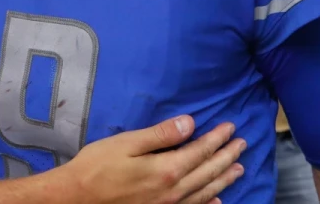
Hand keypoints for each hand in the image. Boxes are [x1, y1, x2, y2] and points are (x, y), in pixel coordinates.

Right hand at [60, 115, 244, 203]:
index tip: (230, 127)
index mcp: (166, 170)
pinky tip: (217, 201)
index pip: (200, 151)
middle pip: (207, 171)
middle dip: (226, 156)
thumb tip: (189, 124)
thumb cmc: (97, 166)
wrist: (77, 198)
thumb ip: (160, 135)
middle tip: (242, 143)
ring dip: (224, 179)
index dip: (217, 138)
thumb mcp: (127, 143)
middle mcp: (173, 191)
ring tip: (239, 169)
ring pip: (205, 191)